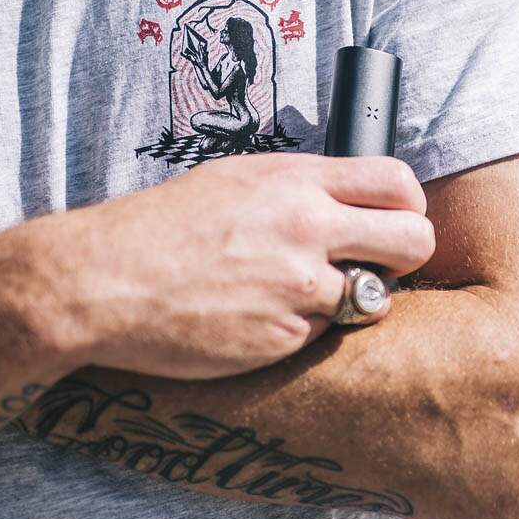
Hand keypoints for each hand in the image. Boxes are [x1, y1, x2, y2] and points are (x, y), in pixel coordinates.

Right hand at [29, 151, 432, 379]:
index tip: (392, 219)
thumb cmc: (158, 226)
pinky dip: (299, 328)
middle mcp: (306, 228)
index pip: (396, 180)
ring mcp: (299, 287)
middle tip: (373, 263)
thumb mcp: (231, 180)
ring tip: (292, 293)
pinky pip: (321, 334)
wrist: (104, 280)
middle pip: (414, 240)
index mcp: (292, 180)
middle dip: (405, 255)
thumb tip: (341, 201)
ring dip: (345, 298)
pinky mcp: (285, 338)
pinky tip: (254, 315)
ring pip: (371, 296)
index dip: (407, 204)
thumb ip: (294, 187)